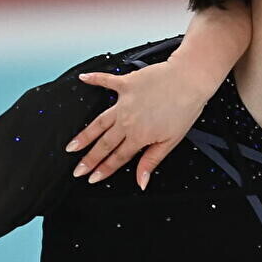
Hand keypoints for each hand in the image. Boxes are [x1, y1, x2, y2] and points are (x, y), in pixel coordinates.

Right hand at [68, 61, 214, 185]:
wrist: (189, 80)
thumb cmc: (185, 109)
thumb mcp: (171, 141)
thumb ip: (151, 161)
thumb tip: (141, 182)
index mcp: (139, 136)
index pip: (117, 158)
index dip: (103, 170)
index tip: (91, 178)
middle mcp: (127, 120)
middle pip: (104, 144)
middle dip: (88, 159)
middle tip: (76, 170)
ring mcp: (124, 102)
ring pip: (99, 122)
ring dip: (84, 135)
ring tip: (71, 146)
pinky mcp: (126, 83)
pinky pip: (106, 81)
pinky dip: (94, 79)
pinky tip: (82, 79)